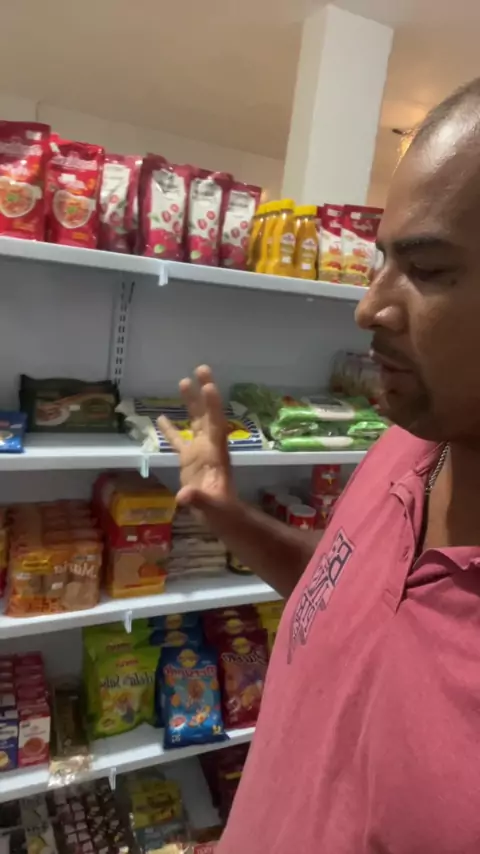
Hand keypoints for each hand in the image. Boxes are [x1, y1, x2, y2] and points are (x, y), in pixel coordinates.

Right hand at [157, 365, 234, 512]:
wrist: (223, 520)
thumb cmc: (222, 513)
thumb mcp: (213, 508)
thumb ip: (200, 500)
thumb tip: (184, 496)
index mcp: (215, 454)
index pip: (215, 425)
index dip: (212, 406)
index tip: (208, 385)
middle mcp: (208, 447)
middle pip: (206, 415)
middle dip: (204, 393)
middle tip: (201, 369)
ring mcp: (199, 452)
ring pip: (195, 422)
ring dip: (190, 403)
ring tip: (182, 381)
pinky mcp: (189, 461)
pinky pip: (178, 441)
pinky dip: (170, 429)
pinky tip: (160, 417)